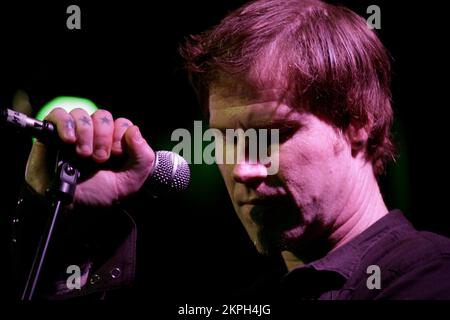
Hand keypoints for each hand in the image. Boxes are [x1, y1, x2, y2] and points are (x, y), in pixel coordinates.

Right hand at [25, 108, 154, 206]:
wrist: (72, 208)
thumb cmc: (99, 195)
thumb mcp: (131, 180)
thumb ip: (143, 156)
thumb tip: (133, 130)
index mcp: (114, 143)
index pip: (122, 123)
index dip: (121, 135)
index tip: (116, 155)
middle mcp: (94, 136)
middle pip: (102, 116)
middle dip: (104, 137)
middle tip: (99, 159)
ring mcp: (73, 134)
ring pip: (81, 114)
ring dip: (86, 132)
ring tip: (83, 155)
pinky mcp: (51, 135)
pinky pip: (58, 115)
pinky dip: (65, 123)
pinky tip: (69, 140)